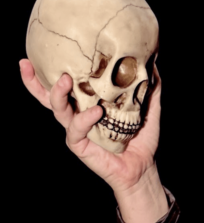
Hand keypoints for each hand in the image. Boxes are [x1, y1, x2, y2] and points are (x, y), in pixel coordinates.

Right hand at [20, 59, 168, 222]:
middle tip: (29, 63)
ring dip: (58, 95)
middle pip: (49, 98)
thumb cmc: (141, 139)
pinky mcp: (80, 146)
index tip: (33, 55)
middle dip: (34, 82)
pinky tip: (95, 111)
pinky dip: (83, 119)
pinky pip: (75, 131)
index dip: (47, 73)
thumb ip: (149, 90)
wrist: (142, 167)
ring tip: (64, 80)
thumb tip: (155, 66)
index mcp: (88, 104)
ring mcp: (77, 131)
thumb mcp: (148, 110)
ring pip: (57, 111)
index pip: (65, 87)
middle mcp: (78, 116)